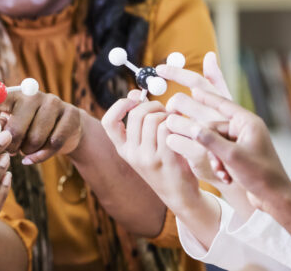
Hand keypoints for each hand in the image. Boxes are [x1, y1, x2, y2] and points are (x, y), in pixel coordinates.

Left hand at [0, 90, 83, 163]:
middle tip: (11, 151)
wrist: (67, 130)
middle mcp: (33, 95)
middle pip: (16, 128)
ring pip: (35, 139)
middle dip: (11, 146)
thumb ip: (1, 126)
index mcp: (15, 96)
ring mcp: (54, 103)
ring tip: (27, 149)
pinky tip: (36, 156)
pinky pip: (54, 144)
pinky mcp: (71, 115)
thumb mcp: (14, 124)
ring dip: (29, 151)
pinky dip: (43, 156)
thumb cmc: (31, 128)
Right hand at [101, 91, 203, 211]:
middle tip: (165, 110)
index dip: (120, 105)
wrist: (180, 195)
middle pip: (137, 115)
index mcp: (123, 149)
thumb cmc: (165, 164)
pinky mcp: (165, 161)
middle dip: (154, 105)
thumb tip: (135, 94)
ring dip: (167, 115)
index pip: (108, 122)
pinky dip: (176, 124)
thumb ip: (140, 123)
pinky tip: (182, 130)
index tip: (134, 99)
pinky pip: (167, 130)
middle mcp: (131, 154)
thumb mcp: (145, 146)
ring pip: (153, 120)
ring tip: (175, 122)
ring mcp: (147, 158)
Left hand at [158, 52, 232, 178]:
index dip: (176, 72)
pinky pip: (172, 139)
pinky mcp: (200, 154)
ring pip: (173, 120)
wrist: (240, 176)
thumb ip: (216, 83)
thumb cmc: (229, 138)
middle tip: (173, 113)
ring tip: (181, 133)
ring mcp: (209, 136)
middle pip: (180, 100)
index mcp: (223, 106)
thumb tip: (210, 55)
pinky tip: (177, 144)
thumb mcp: (225, 110)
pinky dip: (171, 140)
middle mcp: (218, 118)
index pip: (197, 82)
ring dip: (171, 124)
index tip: (158, 68)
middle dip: (172, 106)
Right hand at [166, 89, 290, 210]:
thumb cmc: (259, 175)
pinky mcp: (241, 154)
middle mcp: (246, 130)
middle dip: (211, 147)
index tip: (194, 90)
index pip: (224, 105)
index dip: (207, 97)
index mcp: (248, 123)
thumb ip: (209, 140)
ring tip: (223, 172)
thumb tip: (192, 127)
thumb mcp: (231, 156)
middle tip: (215, 162)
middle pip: (215, 129)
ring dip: (215, 158)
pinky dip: (220, 164)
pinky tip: (226, 177)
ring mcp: (243, 142)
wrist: (274, 197)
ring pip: (215, 143)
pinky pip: (221, 153)